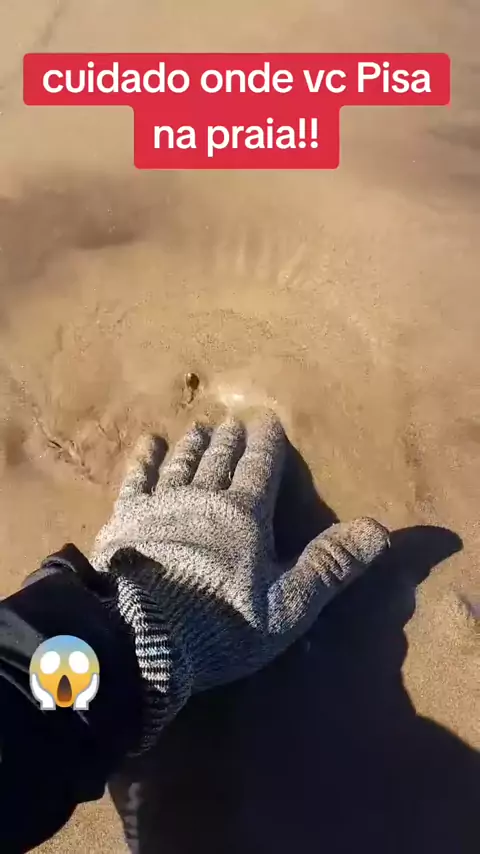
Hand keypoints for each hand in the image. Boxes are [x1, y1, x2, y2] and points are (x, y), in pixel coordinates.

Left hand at [91, 414, 387, 749]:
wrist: (143, 634)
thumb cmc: (221, 624)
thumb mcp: (288, 605)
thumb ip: (329, 565)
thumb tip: (379, 530)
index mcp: (245, 516)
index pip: (261, 469)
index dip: (266, 445)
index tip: (268, 421)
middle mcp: (204, 499)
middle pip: (221, 461)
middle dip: (229, 440)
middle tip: (232, 422)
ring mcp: (162, 506)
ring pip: (183, 464)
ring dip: (193, 445)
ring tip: (199, 428)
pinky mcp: (126, 519)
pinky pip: (138, 479)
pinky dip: (146, 460)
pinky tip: (149, 444)